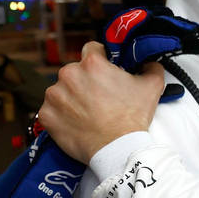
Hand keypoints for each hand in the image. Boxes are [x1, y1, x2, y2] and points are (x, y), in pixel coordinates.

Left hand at [38, 42, 163, 163]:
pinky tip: (77, 122)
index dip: (102, 59)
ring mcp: (54, 95)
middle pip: (75, 71)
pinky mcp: (46, 114)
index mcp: (92, 63)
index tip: (106, 72)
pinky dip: (62, 114)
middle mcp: (68, 74)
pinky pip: (52, 109)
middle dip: (86, 80)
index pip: (92, 49)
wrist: (117, 148)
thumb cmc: (133, 117)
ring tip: (88, 112)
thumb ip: (151, 66)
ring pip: (62, 89)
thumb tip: (149, 61)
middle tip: (100, 97)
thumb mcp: (152, 86)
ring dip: (72, 97)